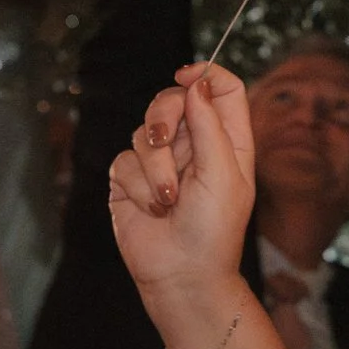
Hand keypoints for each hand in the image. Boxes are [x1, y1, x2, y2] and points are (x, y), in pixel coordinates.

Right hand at [109, 63, 254, 296]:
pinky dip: (136, 185)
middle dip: (163, 117)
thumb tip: (196, 82)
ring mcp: (158, 163)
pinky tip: (151, 207)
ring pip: (142, 133)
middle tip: (165, 140)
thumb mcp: (223, 173)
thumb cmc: (213, 229)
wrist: (180, 273)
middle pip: (171, 101)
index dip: (204, 75)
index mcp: (226, 140)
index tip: (186, 76)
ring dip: (154, 167)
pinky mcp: (128, 182)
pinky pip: (122, 162)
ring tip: (167, 199)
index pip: (220, 90)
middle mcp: (192, 146)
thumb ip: (210, 125)